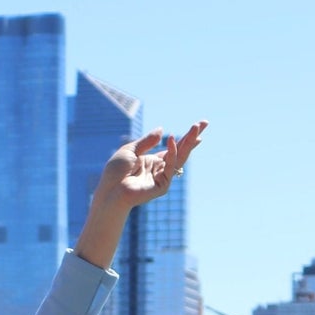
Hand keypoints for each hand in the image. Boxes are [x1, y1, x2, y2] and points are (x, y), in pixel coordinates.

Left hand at [73, 121, 207, 269]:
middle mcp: (158, 169)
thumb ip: (146, 142)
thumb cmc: (114, 173)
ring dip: (188, 142)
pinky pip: (170, 167)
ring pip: (179, 158)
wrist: (109, 191)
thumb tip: (162, 130)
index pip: (172, 148)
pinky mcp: (161, 186)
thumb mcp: (130, 150)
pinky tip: (171, 141)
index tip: (198, 126)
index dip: (185, 138)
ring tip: (196, 128)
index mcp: (151, 162)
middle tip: (205, 123)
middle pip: (180, 151)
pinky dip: (172, 153)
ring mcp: (161, 178)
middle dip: (192, 138)